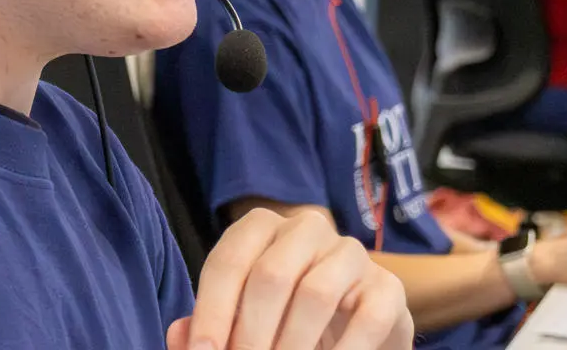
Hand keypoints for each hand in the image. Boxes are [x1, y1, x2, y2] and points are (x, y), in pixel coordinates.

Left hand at [169, 209, 412, 349]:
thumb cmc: (282, 322)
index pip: (229, 261)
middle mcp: (307, 230)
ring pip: (316, 293)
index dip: (211, 312)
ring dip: (292, 344)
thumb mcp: (240, 322)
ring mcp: (350, 254)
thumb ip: (208, 328)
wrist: (352, 330)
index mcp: (261, 229)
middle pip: (271, 275)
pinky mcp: (387, 287)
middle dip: (250, 334)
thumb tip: (180, 336)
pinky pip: (367, 318)